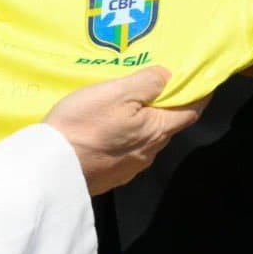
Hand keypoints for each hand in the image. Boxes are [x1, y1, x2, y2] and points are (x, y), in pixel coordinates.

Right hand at [44, 67, 204, 194]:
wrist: (52, 167)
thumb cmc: (85, 123)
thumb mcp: (116, 92)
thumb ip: (147, 82)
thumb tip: (169, 76)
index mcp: (157, 130)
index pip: (191, 112)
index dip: (198, 96)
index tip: (200, 83)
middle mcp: (149, 153)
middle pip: (167, 127)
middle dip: (167, 109)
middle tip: (156, 89)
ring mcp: (130, 168)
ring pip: (146, 142)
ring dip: (144, 126)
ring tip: (129, 109)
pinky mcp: (111, 177)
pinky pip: (127, 154)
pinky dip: (126, 140)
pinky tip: (110, 132)